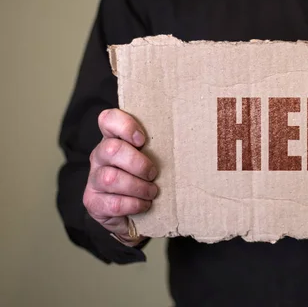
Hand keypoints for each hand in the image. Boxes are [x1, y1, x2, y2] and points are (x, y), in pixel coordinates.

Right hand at [83, 109, 157, 245]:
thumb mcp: (153, 158)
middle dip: (138, 163)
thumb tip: (187, 140)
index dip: (125, 126)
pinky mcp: (94, 202)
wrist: (134, 214)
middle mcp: (100, 156)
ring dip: (138, 186)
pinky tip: (143, 204)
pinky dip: (133, 204)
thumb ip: (158, 146)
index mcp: (114, 139)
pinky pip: (113, 203)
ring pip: (111, 178)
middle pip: (112, 149)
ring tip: (152, 192)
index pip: (108, 120)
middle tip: (153, 173)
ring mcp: (94, 179)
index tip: (143, 140)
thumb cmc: (147, 179)